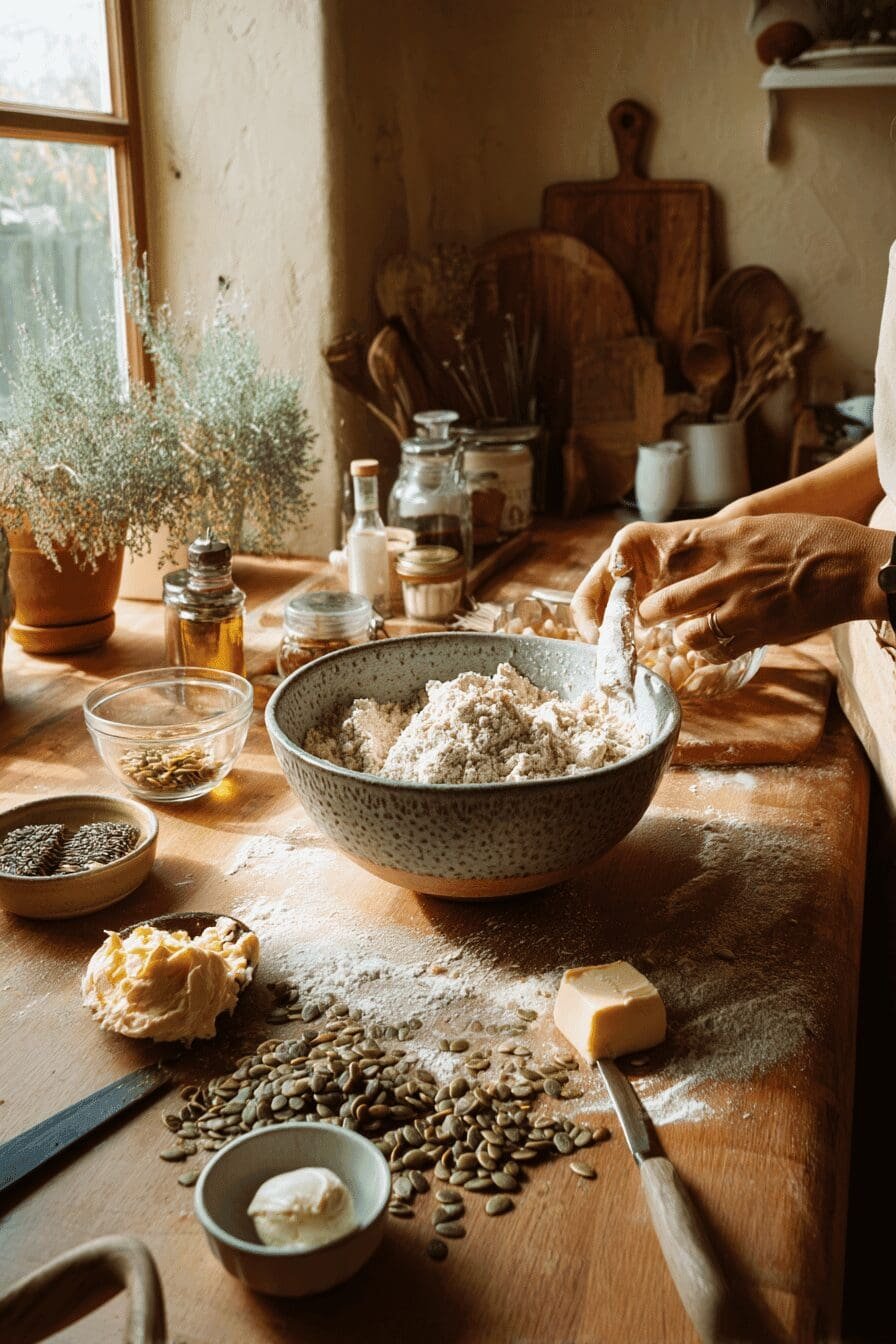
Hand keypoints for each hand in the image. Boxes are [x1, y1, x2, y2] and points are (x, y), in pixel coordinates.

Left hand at [571, 514, 893, 659]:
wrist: (853, 568)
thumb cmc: (814, 541)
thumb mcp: (763, 525)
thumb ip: (727, 539)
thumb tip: (696, 549)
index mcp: (729, 538)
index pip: (671, 551)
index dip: (650, 567)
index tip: (642, 575)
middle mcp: (729, 572)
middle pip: (667, 600)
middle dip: (651, 612)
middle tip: (647, 616)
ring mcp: (743, 605)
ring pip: (688, 633)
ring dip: (680, 636)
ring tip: (681, 634)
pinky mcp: (760, 632)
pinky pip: (719, 651)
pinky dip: (709, 653)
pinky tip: (710, 648)